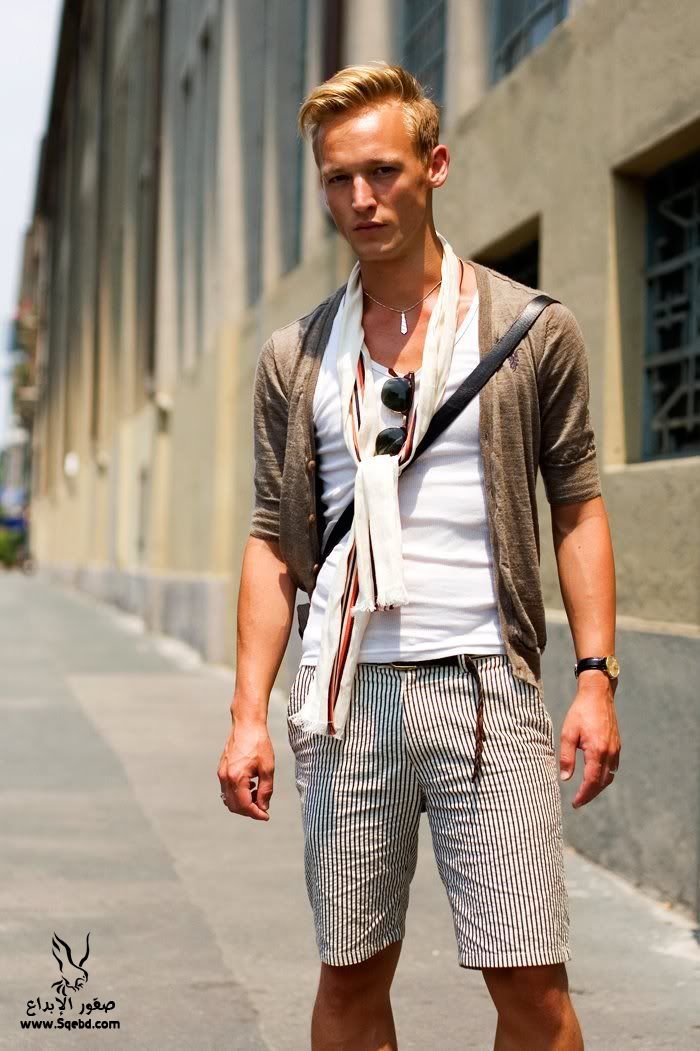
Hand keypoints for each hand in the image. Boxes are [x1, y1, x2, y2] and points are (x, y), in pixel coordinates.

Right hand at [217, 719, 274, 820]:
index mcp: (237, 777)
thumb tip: (264, 806)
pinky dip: (237, 793)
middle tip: (263, 808)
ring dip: (242, 803)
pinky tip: (250, 785)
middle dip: (248, 811)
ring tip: (257, 794)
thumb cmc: (258, 743)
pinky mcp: (222, 769)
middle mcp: (225, 777)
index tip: (266, 816)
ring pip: (228, 799)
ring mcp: (222, 773)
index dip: (256, 814)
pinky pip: (226, 789)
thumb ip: (265, 790)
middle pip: (234, 806)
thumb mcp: (267, 767)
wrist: (247, 724)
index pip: (244, 805)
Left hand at [559, 672, 620, 808]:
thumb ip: (566, 757)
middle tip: (579, 801)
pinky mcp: (617, 744)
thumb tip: (565, 779)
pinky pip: (613, 766)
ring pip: (610, 776)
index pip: (592, 781)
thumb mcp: (568, 733)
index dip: (584, 795)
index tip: (575, 804)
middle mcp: (610, 752)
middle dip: (591, 794)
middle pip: (602, 782)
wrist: (598, 694)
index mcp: (597, 751)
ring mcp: (616, 748)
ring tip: (586, 791)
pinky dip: (605, 775)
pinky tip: (595, 775)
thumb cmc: (580, 712)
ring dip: (598, 786)